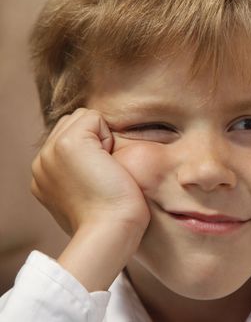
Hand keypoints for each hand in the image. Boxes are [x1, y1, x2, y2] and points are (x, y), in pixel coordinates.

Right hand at [31, 108, 150, 234]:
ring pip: (82, 118)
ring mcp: (50, 152)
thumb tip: (99, 160)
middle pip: (73, 122)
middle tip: (104, 173)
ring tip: (105, 169)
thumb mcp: (88, 195)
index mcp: (44, 175)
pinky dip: (108, 136)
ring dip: (101, 137)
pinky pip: (94, 117)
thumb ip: (82, 174)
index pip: (67, 136)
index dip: (93, 148)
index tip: (100, 180)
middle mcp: (41, 162)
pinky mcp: (67, 144)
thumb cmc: (111, 219)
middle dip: (95, 139)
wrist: (110, 231)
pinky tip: (108, 164)